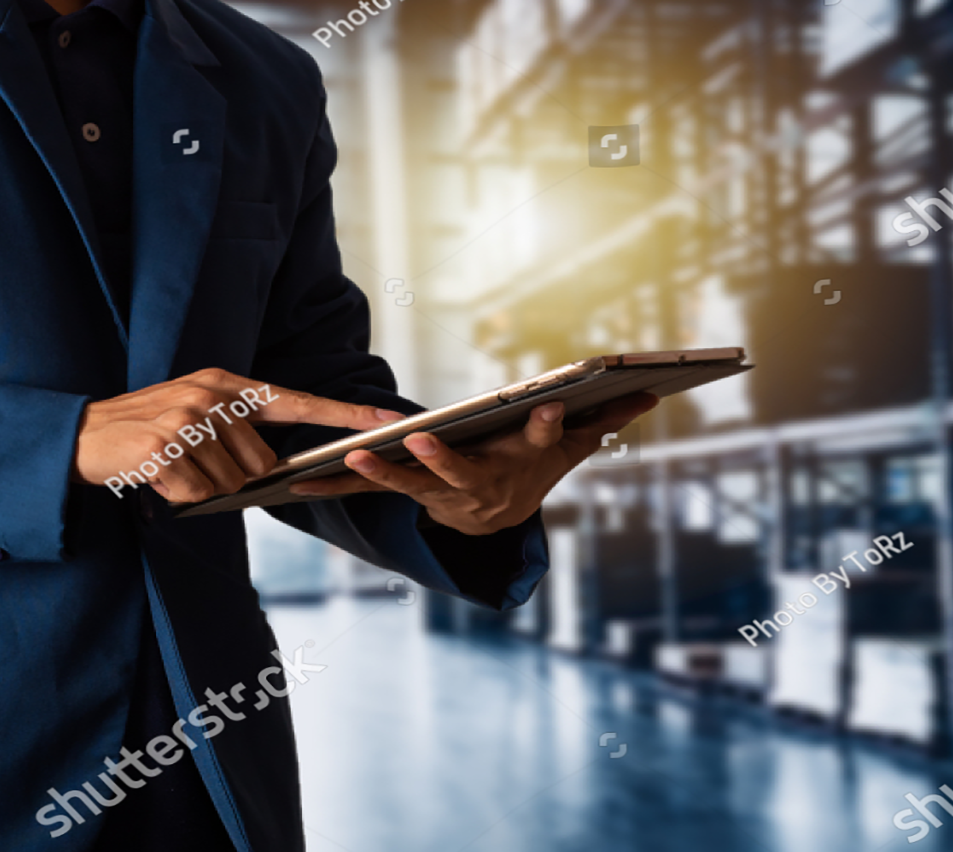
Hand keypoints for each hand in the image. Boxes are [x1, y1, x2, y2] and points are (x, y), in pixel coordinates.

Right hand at [74, 367, 401, 501]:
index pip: (299, 401)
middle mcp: (211, 395)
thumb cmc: (146, 433)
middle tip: (193, 465)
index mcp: (226, 385)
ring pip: (233, 483)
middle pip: (261, 463)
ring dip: (205, 489)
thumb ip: (236, 431)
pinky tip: (158, 479)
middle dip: (233, 478)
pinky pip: (200, 494)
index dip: (346, 414)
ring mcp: (187, 419)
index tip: (388, 423)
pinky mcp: (164, 447)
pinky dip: (180, 497)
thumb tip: (271, 469)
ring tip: (173, 468)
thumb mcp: (194, 416)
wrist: (78, 436)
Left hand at [285, 393, 659, 534]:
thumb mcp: (567, 447)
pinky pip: (370, 493)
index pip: (539, 442)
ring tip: (354, 456)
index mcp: (521, 464)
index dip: (543, 427)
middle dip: (442, 458)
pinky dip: (336, 487)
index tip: (550, 407)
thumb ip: (605, 419)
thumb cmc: (529, 470)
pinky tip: (300, 482)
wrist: (494, 524)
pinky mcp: (408, 496)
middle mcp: (479, 485)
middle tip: (421, 438)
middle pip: (461, 472)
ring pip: (409, 485)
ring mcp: (440, 495)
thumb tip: (652, 391)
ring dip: (381, 472)